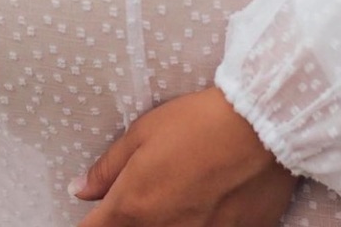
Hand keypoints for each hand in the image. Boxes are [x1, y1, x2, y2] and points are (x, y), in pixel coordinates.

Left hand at [70, 87, 295, 226]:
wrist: (260, 128)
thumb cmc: (196, 123)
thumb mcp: (142, 133)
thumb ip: (108, 168)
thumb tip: (80, 191)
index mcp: (133, 207)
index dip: (94, 219)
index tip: (101, 210)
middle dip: (129, 218)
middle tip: (153, 187)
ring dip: (165, 220)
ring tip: (183, 189)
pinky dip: (200, 222)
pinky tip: (209, 199)